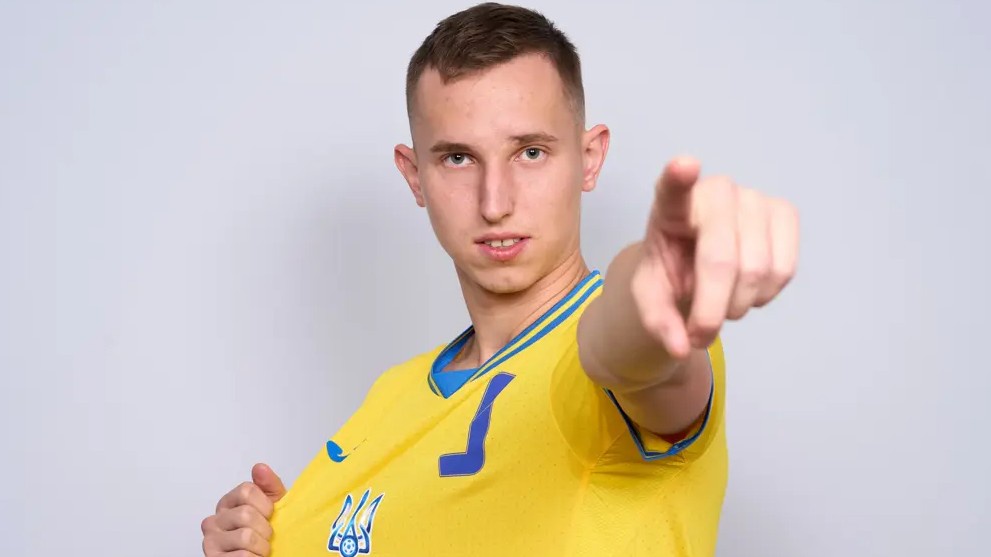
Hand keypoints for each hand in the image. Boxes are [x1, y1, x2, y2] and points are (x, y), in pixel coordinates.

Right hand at [201, 463, 286, 556]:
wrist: (265, 555)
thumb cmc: (266, 533)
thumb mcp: (275, 506)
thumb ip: (269, 486)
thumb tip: (260, 468)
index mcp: (228, 503)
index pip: (246, 491)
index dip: (265, 505)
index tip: (269, 515)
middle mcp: (214, 521)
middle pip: (246, 514)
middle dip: (265, 529)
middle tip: (265, 536)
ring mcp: (210, 541)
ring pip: (245, 537)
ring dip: (261, 547)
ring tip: (260, 549)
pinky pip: (242, 556)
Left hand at [631, 156, 798, 357]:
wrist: (696, 266)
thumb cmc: (671, 272)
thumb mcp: (651, 299)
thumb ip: (658, 322)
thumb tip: (680, 347)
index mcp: (669, 205)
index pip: (672, 187)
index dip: (679, 177)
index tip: (684, 166)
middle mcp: (713, 191)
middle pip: (721, 259)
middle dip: (713, 309)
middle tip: (701, 332)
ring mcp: (752, 197)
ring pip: (758, 270)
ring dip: (739, 305)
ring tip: (722, 302)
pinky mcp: (784, 212)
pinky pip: (785, 269)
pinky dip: (766, 295)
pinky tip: (748, 290)